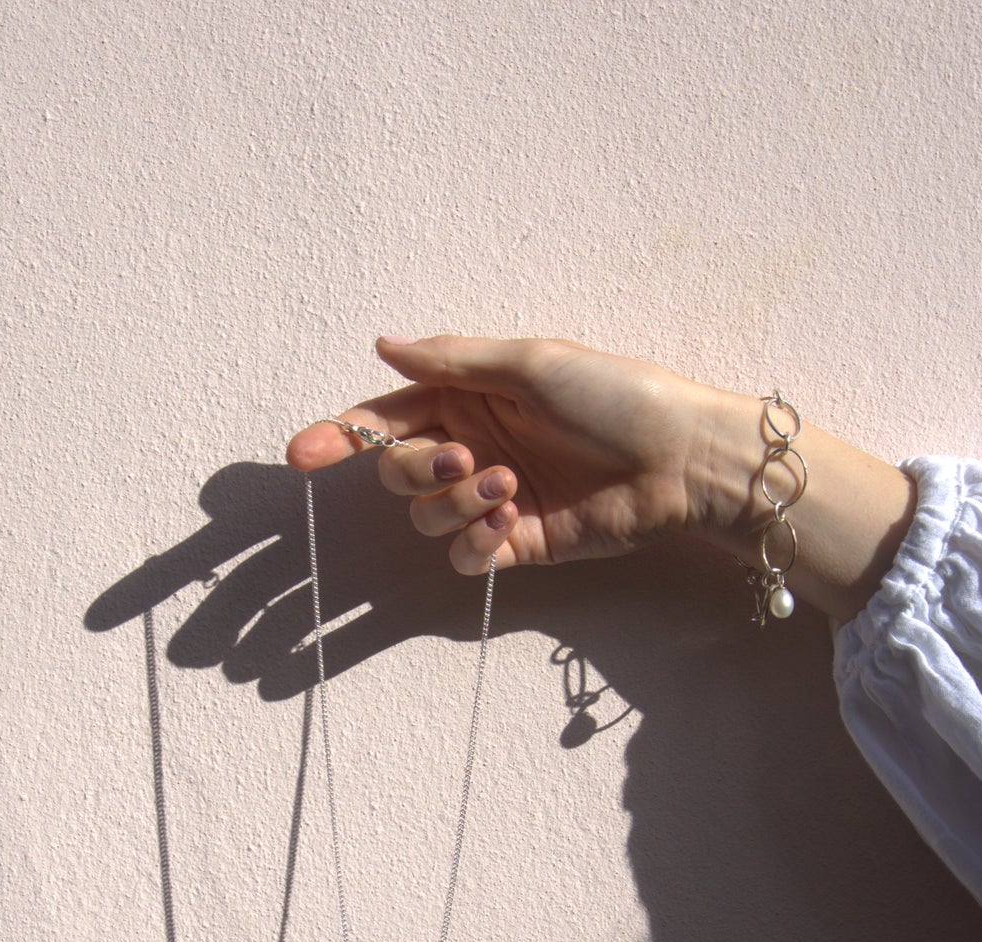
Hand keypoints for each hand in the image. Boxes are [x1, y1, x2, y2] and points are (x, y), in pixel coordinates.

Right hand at [286, 335, 745, 575]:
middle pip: (399, 472)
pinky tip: (511, 523)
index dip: (344, 434)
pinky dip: (474, 542)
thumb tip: (383, 344)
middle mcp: (475, 447)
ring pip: (426, 518)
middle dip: (416, 470)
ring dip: (454, 504)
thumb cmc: (615, 395)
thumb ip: (450, 360)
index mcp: (472, 397)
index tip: (302, 455)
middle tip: (465, 461)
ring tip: (509, 488)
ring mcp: (494, 500)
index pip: (390, 417)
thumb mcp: (530, 362)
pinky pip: (462, 557)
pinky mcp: (516, 545)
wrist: (679, 462)